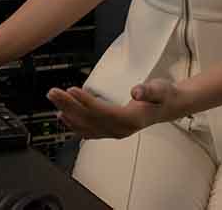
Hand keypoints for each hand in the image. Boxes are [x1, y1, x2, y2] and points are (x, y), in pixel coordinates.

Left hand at [46, 79, 180, 139]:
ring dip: (68, 112)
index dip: (85, 102)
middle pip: (89, 118)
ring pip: (86, 125)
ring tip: (53, 99)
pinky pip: (89, 130)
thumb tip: (136, 92)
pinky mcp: (110, 130)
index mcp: (130, 120)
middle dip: (69, 105)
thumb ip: (148, 91)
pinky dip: (74, 124)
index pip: (102, 112)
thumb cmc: (163, 96)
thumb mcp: (160, 89)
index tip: (71, 90)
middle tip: (53, 92)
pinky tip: (62, 117)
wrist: (169, 107)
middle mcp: (120, 129)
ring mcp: (114, 132)